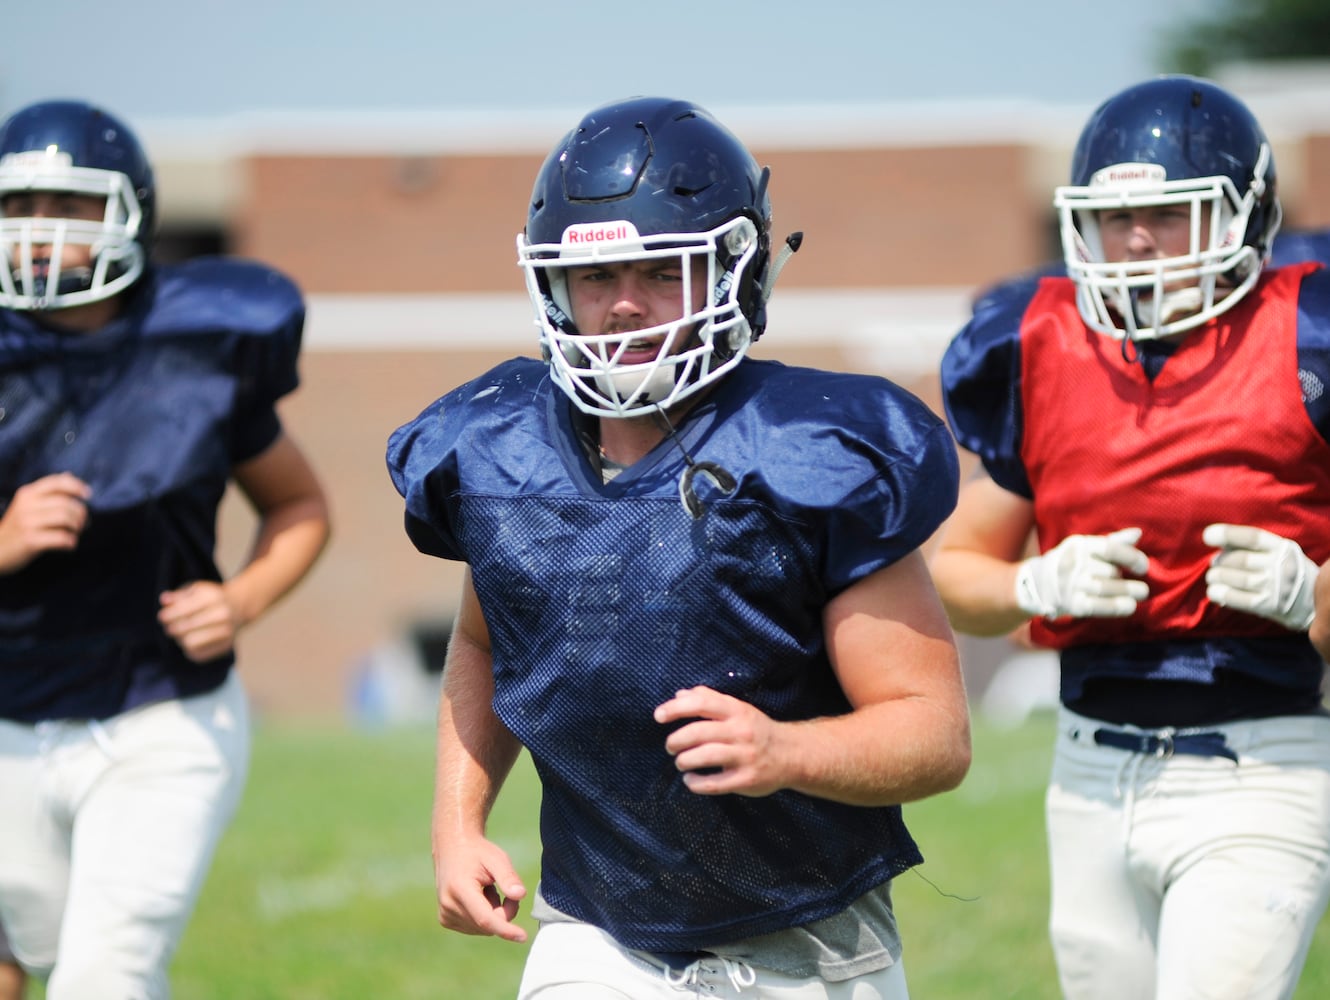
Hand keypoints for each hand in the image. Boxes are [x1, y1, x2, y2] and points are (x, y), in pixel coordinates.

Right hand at [0, 473, 91, 572]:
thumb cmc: (19, 526)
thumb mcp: (28, 505)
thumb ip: (48, 491)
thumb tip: (69, 474)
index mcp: (28, 493)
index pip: (56, 482)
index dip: (76, 486)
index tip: (88, 495)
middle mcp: (26, 505)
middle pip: (66, 503)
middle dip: (81, 514)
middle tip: (83, 523)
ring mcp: (27, 522)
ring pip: (66, 518)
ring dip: (77, 527)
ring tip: (76, 533)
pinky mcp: (30, 540)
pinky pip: (60, 537)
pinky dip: (71, 541)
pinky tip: (70, 544)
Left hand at [158, 581, 241, 661]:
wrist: (238, 607)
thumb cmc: (211, 598)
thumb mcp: (196, 590)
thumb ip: (179, 596)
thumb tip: (164, 600)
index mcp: (214, 597)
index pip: (184, 609)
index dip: (169, 615)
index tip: (162, 617)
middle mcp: (223, 614)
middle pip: (186, 627)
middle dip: (172, 628)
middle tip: (169, 627)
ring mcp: (226, 631)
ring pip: (190, 643)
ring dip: (180, 639)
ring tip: (180, 634)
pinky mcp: (225, 646)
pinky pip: (197, 653)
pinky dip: (189, 648)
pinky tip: (191, 640)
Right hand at [433, 835, 526, 941]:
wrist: (452, 848)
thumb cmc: (478, 853)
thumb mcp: (497, 858)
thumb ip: (509, 877)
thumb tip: (520, 895)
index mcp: (460, 889)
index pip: (485, 918)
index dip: (505, 929)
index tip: (523, 937)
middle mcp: (449, 905)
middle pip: (488, 925)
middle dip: (505, 912)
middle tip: (506, 889)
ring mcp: (445, 915)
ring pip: (484, 929)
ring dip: (494, 913)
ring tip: (487, 889)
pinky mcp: (445, 920)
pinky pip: (476, 928)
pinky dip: (484, 915)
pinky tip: (478, 896)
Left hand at [654, 686, 787, 796]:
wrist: (791, 755)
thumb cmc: (757, 730)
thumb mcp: (738, 709)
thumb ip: (709, 699)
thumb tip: (679, 694)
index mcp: (737, 711)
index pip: (701, 704)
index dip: (676, 708)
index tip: (658, 716)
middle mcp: (741, 731)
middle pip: (699, 732)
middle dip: (676, 740)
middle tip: (670, 746)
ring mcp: (744, 756)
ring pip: (705, 756)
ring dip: (684, 760)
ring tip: (680, 762)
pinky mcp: (746, 779)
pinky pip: (714, 783)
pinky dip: (696, 783)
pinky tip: (690, 780)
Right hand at [1014, 528, 1149, 618]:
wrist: (1034, 584)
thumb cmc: (1067, 563)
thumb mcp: (1084, 548)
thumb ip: (1112, 542)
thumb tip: (1138, 534)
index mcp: (1079, 546)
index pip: (1110, 548)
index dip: (1132, 557)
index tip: (1143, 567)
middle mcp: (1073, 563)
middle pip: (1111, 571)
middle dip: (1125, 578)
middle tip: (1137, 585)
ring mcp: (1071, 584)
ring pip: (1108, 588)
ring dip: (1128, 592)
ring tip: (1140, 594)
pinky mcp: (1071, 604)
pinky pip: (1098, 606)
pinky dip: (1116, 606)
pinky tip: (1129, 606)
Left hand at [1203, 523, 1317, 630]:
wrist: (1312, 603)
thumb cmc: (1286, 571)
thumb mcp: (1278, 552)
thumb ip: (1252, 546)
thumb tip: (1217, 541)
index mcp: (1282, 548)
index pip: (1252, 537)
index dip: (1227, 534)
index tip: (1207, 536)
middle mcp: (1281, 566)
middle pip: (1240, 559)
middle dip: (1220, 561)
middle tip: (1214, 563)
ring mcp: (1277, 587)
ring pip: (1237, 579)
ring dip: (1217, 577)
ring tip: (1213, 577)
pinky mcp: (1270, 606)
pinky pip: (1239, 599)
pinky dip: (1221, 594)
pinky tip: (1214, 591)